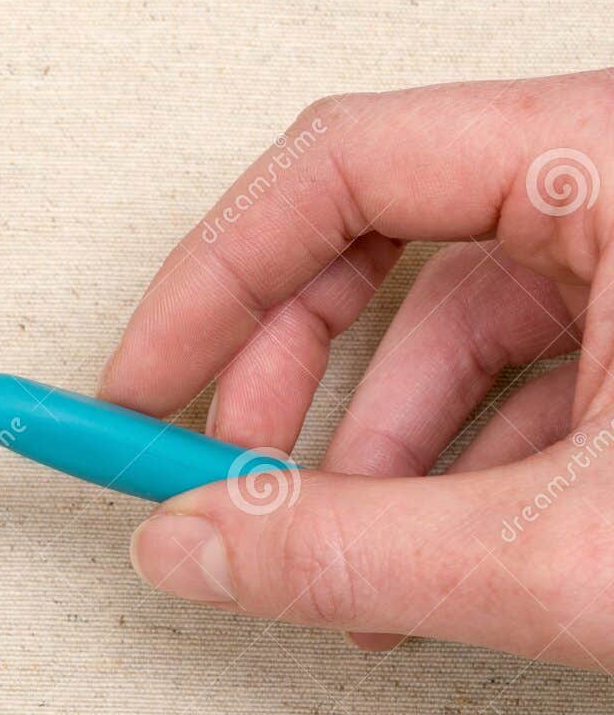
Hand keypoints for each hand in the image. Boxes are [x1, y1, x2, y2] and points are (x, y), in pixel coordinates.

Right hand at [101, 69, 613, 667]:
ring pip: (446, 323)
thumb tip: (196, 543)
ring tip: (327, 546)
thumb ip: (357, 550)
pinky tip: (424, 547)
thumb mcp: (570, 542)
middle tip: (213, 472)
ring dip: (365, 447)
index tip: (145, 377)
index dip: (214, 281)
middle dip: (281, 380)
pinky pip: (518, 367)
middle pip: (375, 242)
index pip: (343, 165)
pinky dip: (450, 461)